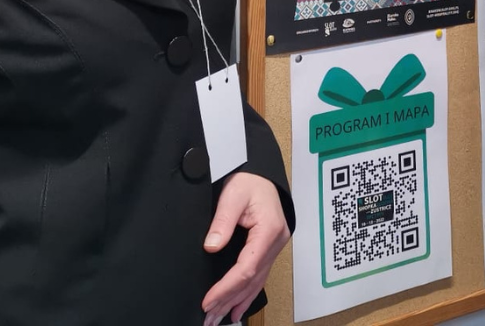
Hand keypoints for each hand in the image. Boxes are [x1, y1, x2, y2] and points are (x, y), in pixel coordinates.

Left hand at [202, 171, 290, 324]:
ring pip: (257, 281)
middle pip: (252, 279)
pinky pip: (260, 275)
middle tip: (209, 317)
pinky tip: (239, 306)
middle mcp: (276, 241)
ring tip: (220, 318)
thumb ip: (223, 221)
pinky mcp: (270, 246)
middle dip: (229, 300)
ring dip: (238, 301)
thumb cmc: (250, 179)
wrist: (261, 172)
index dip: (227, 288)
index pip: (247, 268)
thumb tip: (212, 246)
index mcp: (269, 229)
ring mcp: (275, 245)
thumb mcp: (233, 194)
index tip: (208, 300)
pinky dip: (248, 293)